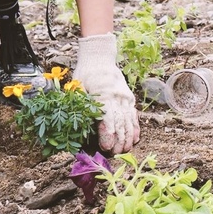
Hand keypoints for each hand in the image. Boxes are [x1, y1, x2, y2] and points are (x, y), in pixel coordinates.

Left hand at [73, 33, 139, 153]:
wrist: (99, 58)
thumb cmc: (85, 74)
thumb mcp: (77, 87)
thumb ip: (80, 105)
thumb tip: (77, 127)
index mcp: (104, 95)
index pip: (108, 119)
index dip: (108, 135)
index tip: (106, 148)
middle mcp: (118, 97)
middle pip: (120, 123)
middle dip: (118, 140)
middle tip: (115, 155)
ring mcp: (125, 98)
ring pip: (129, 121)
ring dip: (127, 137)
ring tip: (125, 150)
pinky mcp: (129, 98)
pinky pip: (133, 115)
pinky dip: (135, 128)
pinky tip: (134, 139)